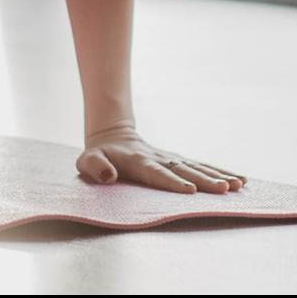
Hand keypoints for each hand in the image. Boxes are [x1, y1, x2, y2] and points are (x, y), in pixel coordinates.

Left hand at [78, 123, 247, 193]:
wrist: (111, 136)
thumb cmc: (99, 155)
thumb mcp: (87, 161)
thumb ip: (95, 166)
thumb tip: (108, 176)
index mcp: (138, 162)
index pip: (156, 173)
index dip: (171, 181)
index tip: (189, 191)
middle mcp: (159, 159)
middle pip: (183, 170)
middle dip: (204, 180)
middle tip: (224, 189)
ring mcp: (171, 159)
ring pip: (197, 167)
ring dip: (217, 176)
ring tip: (238, 184)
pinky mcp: (179, 161)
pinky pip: (202, 167)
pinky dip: (221, 172)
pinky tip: (240, 180)